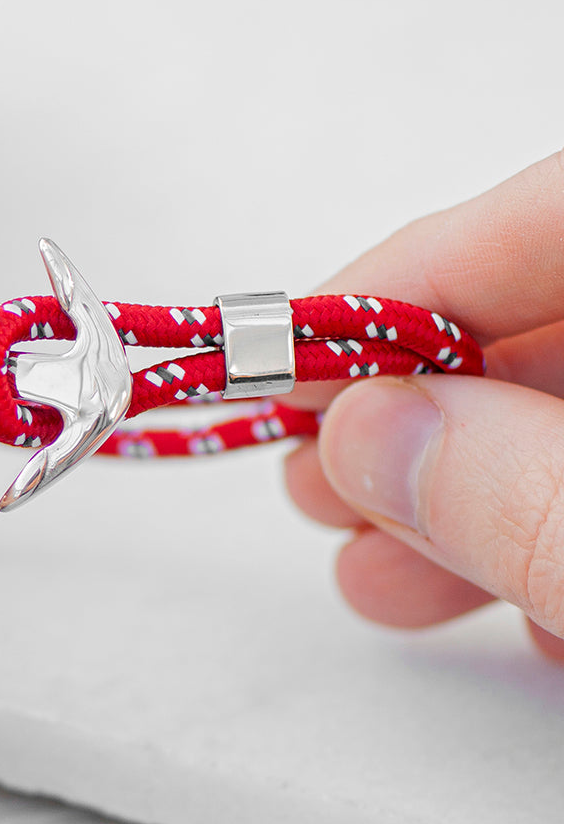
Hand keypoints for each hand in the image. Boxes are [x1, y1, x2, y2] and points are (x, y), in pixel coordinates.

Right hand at [284, 150, 563, 659]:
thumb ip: (531, 502)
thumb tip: (374, 437)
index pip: (548, 217)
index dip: (401, 280)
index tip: (286, 355)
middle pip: (545, 320)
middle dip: (413, 409)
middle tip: (317, 478)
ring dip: (466, 495)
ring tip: (383, 576)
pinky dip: (553, 535)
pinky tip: (526, 606)